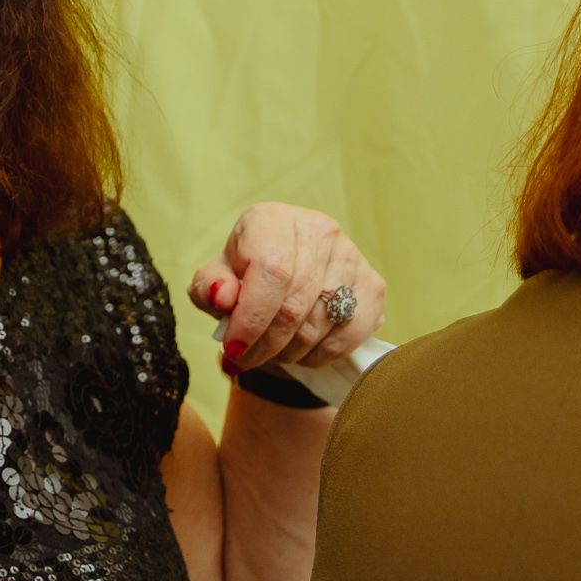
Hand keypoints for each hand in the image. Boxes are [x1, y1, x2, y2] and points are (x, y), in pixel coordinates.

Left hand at [189, 203, 386, 373]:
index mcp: (272, 220)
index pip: (271, 272)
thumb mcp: (215, 278)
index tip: (233, 348)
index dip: (251, 318)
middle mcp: (318, 231)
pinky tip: (298, 353)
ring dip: (288, 353)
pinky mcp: (373, 284)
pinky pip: (349, 335)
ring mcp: (351, 257)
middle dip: (265, 344)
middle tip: (244, 360)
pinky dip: (319, 355)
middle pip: (294, 305)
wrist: (283, 273)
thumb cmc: (244, 276)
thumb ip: (208, 286)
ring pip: (320, 324)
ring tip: (267, 354)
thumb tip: (220, 296)